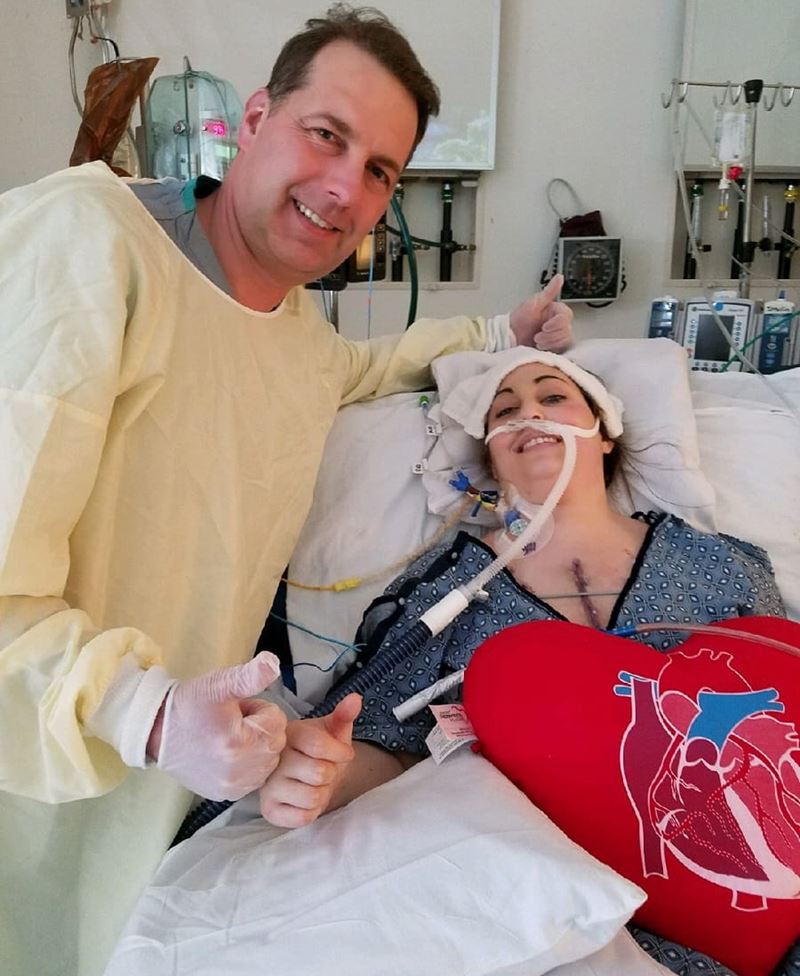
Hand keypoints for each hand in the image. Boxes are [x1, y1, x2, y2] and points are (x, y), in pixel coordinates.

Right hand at [150, 651, 287, 800]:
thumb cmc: (188, 706)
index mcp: (240, 745)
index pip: (277, 720)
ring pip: (268, 760)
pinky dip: (249, 764)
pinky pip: (255, 777)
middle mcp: (239, 772)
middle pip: (276, 741)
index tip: (237, 710)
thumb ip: (250, 675)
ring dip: (256, 746)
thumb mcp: (218, 684)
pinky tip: (227, 754)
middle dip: (259, 728)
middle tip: (232, 722)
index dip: (258, 709)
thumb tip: (273, 664)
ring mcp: (233, 786)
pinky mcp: (225, 794)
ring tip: (229, 736)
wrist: (156, 731)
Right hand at [258, 693, 361, 827]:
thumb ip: (344, 714)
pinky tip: (304, 799)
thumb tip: (355, 699)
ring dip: (322, 793)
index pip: (319, 745)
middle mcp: (274, 758)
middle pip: (319, 773)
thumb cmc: (320, 751)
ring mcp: (268, 785)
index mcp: (289, 733)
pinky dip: (311, 811)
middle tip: (323, 769)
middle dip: (331, 773)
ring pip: (312, 796)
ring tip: (313, 783)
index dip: (340, 752)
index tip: (345, 753)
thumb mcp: (333, 730)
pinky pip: (302, 817)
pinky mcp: (269, 809)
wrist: (307, 775)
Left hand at [509, 274, 572, 351]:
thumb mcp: (533, 304)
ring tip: (537, 341)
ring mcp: (557, 335)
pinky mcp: (555, 346)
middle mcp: (558, 322)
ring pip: (565, 340)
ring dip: (549, 342)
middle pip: (566, 329)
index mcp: (555, 311)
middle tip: (537, 336)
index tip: (544, 327)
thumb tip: (559, 277)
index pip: (566, 316)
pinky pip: (561, 349)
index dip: (556, 323)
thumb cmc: (518, 321)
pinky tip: (541, 347)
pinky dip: (550, 349)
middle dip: (550, 335)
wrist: (509, 338)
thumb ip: (549, 292)